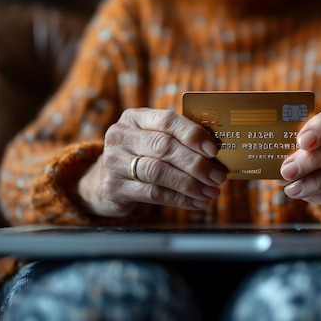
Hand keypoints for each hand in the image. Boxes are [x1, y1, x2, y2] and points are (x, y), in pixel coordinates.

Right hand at [78, 108, 226, 216]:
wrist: (102, 181)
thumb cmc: (140, 156)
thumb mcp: (152, 139)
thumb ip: (178, 139)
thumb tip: (216, 151)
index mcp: (134, 118)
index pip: (167, 120)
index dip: (193, 134)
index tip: (214, 149)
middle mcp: (120, 136)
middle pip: (164, 147)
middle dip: (196, 163)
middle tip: (218, 176)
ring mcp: (114, 162)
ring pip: (159, 172)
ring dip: (190, 184)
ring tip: (211, 192)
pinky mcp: (114, 187)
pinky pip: (153, 194)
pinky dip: (180, 199)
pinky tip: (197, 203)